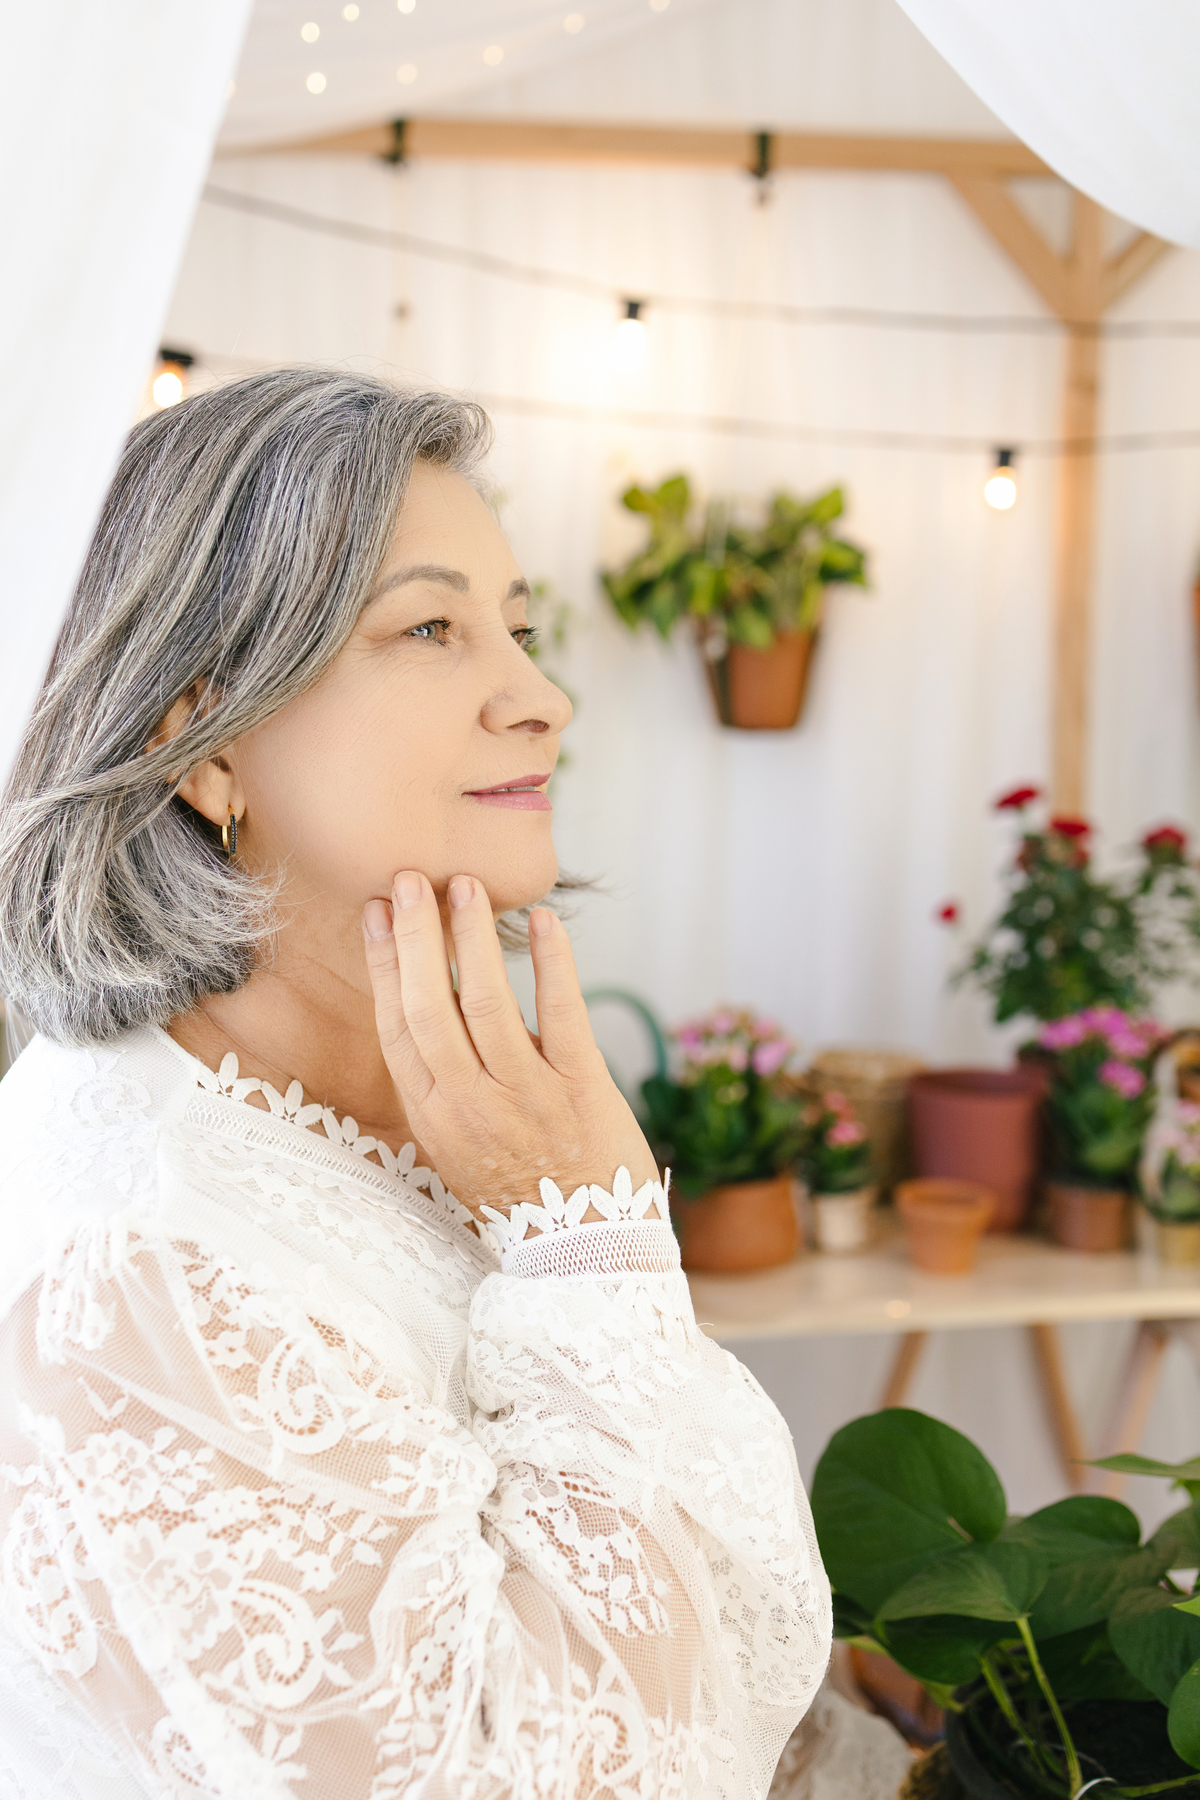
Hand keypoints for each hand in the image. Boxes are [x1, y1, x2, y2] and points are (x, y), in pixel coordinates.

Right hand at [361, 872, 658, 1216]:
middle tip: (410, 878)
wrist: (586, 1253)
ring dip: (473, 939)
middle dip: (417, 936)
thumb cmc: (520, 1193)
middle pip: (430, 1006)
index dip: (385, 964)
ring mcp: (525, 1097)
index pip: (396, 1025)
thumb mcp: (456, 1147)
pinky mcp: (581, 1089)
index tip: (376, 913)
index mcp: (432, 1115)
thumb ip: (442, 1084)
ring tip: (466, 886)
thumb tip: (429, 1009)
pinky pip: (563, 1014)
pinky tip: (545, 920)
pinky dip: (552, 963)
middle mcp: (469, 1105)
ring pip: (488, 1004)